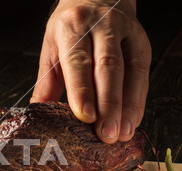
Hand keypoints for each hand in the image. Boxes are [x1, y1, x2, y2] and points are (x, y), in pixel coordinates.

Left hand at [31, 0, 150, 142]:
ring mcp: (125, 32)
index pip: (78, 61)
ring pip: (130, 70)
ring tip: (122, 133)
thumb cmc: (70, 28)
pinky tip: (133, 120)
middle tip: (106, 134)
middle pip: (108, 67)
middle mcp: (101, 26)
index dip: (83, 90)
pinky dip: (138, 99)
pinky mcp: (141, 41)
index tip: (85, 117)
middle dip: (109, 104)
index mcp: (72, 28)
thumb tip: (38, 113)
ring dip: (127, 106)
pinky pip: (143, 72)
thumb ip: (46, 82)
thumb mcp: (51, 49)